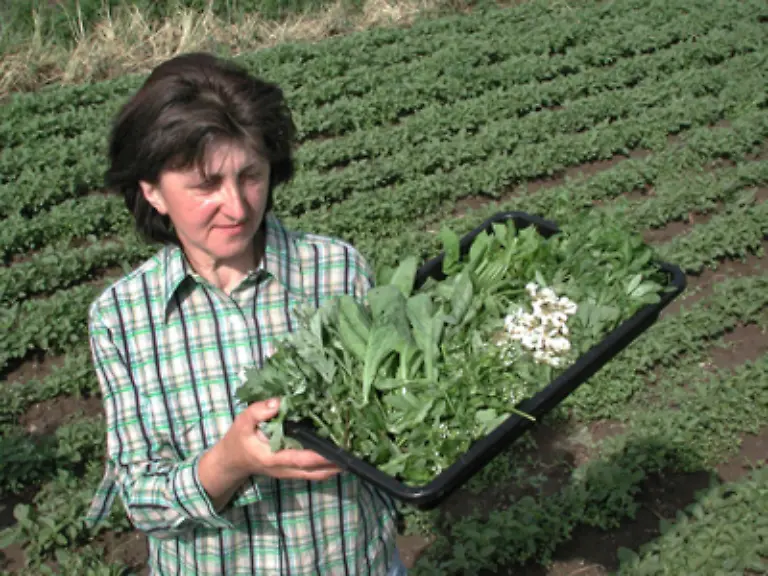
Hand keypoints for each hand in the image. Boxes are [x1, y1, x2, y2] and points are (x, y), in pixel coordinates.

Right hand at [217, 398, 341, 481]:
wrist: (231, 462)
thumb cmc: (238, 439)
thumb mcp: (242, 422)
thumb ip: (258, 411)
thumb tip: (280, 402)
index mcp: (273, 458)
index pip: (301, 459)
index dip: (320, 456)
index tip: (338, 449)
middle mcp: (285, 469)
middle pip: (315, 472)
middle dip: (336, 464)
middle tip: (356, 452)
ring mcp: (289, 473)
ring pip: (317, 475)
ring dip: (335, 467)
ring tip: (353, 453)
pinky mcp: (292, 471)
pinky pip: (313, 472)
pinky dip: (327, 466)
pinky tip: (339, 455)